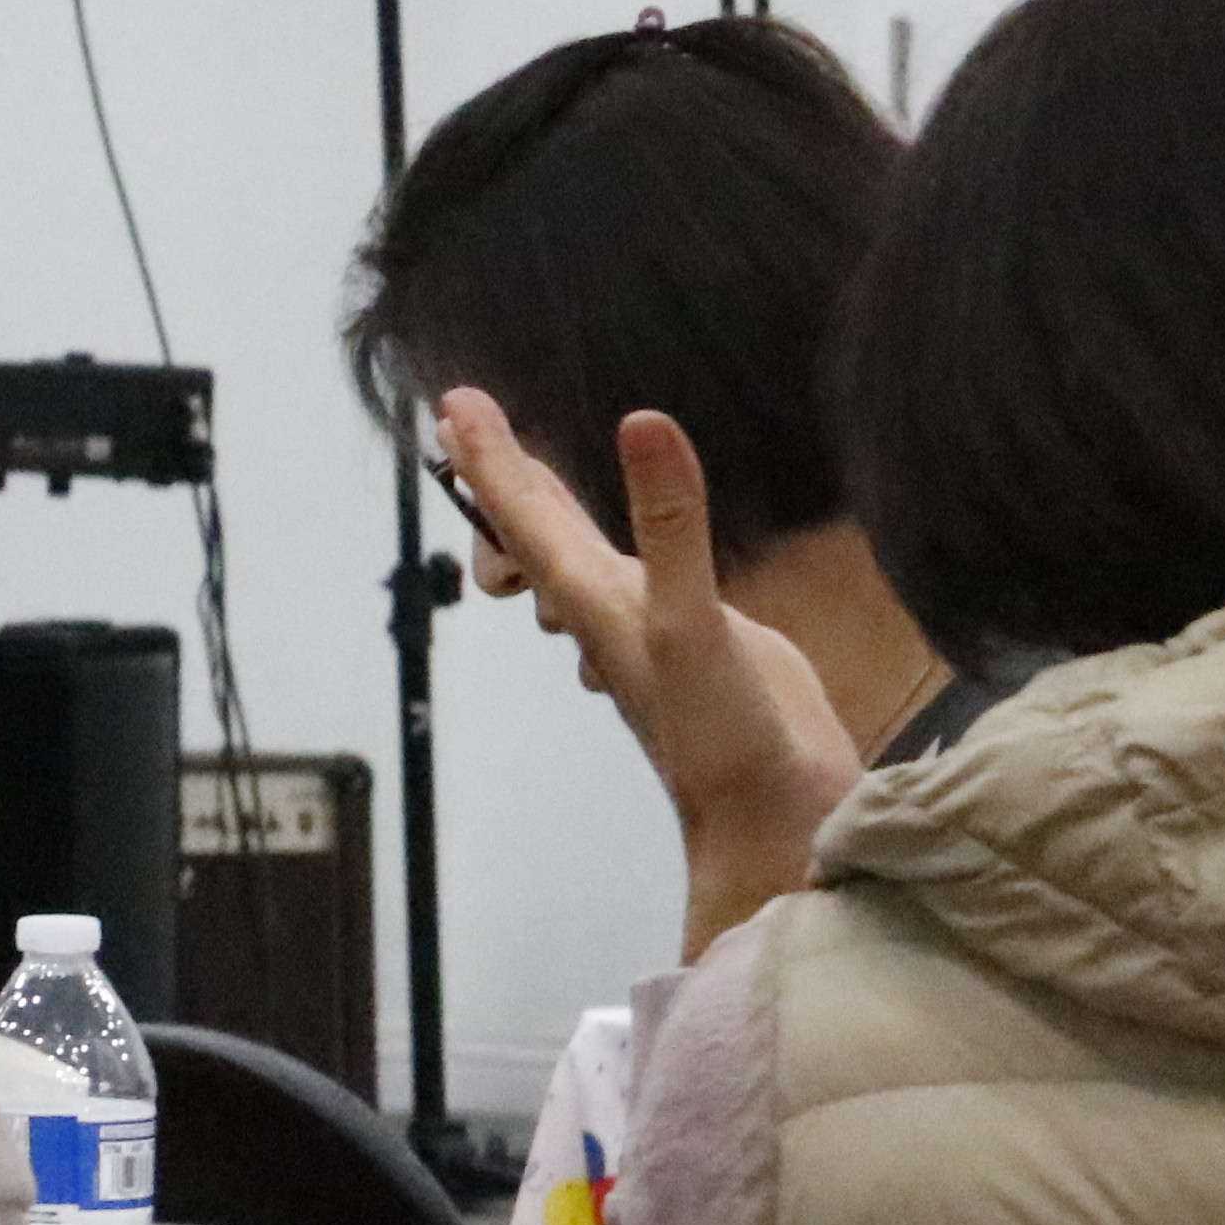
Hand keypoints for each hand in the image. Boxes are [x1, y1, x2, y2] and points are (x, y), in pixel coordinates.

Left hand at [437, 387, 860, 958]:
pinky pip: (642, 579)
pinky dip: (619, 548)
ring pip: (579, 559)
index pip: (526, 512)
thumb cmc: (718, 734)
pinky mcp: (702, 644)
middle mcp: (610, 611)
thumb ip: (670, 524)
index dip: (490, 456)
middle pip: (537, 533)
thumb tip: (643, 421)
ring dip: (545, 517)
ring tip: (520, 476)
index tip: (451, 402)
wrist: (773, 821)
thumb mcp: (687, 620)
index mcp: (594, 598)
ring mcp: (653, 629)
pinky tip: (626, 553)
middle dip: (501, 478)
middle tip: (461, 422)